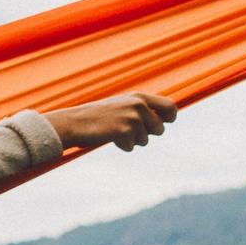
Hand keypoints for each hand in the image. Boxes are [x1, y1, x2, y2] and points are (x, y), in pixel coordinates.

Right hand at [48, 92, 177, 151]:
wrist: (75, 122)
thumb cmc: (98, 116)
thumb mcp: (122, 106)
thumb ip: (142, 110)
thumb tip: (163, 122)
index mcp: (139, 97)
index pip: (170, 106)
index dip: (170, 117)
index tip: (164, 122)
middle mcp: (139, 106)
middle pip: (159, 129)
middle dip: (147, 134)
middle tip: (128, 130)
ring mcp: (132, 118)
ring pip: (145, 140)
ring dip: (132, 140)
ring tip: (114, 131)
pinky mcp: (125, 131)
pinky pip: (131, 147)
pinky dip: (122, 146)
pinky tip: (109, 137)